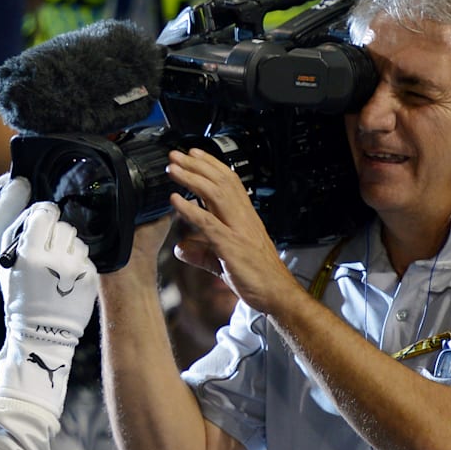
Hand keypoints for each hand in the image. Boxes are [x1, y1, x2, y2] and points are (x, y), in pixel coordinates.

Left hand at [0, 174, 30, 292]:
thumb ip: (6, 208)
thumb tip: (22, 183)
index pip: (3, 182)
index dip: (22, 186)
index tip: (39, 194)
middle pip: (7, 195)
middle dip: (24, 202)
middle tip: (37, 213)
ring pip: (9, 210)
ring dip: (21, 215)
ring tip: (32, 224)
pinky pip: (8, 223)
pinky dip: (16, 226)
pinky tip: (23, 235)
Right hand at [0, 202, 95, 410]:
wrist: (41, 334)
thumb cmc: (20, 299)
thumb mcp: (7, 267)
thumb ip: (17, 236)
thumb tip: (35, 212)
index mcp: (30, 254)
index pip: (44, 214)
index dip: (44, 214)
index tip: (45, 218)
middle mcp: (55, 259)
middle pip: (63, 226)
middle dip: (56, 234)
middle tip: (51, 248)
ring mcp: (76, 269)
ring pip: (78, 240)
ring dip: (70, 248)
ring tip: (60, 265)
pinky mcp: (90, 279)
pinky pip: (87, 258)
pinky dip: (79, 264)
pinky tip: (68, 277)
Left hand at [167, 148, 289, 315]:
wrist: (278, 295)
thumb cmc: (258, 277)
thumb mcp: (223, 262)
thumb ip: (201, 253)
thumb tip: (180, 248)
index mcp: (245, 218)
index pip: (229, 182)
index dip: (211, 165)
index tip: (194, 154)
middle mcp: (243, 218)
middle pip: (221, 182)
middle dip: (197, 165)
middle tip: (176, 154)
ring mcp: (238, 230)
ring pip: (215, 194)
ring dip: (191, 179)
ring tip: (173, 169)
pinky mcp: (231, 246)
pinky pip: (208, 223)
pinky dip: (190, 210)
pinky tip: (175, 200)